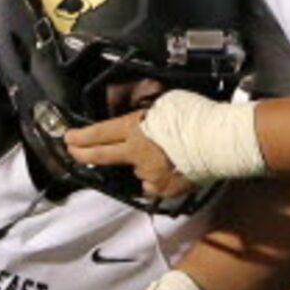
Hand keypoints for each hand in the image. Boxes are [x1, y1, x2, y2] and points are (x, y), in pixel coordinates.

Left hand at [64, 111, 197, 204]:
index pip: (99, 133)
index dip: (81, 136)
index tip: (68, 138)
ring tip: (154, 156)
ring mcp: (150, 176)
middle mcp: (137, 155)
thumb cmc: (197, 115)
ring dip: (138, 164)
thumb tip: (137, 113)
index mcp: (134, 129)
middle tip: (73, 153)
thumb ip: (146, 109)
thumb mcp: (166, 100)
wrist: (222, 142)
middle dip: (83, 154)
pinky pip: (155, 184)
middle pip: (102, 156)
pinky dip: (157, 178)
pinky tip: (168, 170)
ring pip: (136, 171)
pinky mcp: (166, 190)